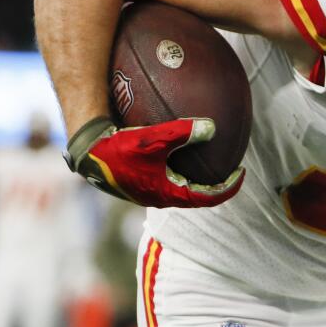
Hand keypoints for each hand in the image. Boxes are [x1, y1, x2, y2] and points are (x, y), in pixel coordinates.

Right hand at [65, 116, 243, 207]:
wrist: (84, 153)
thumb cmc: (118, 148)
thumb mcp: (153, 138)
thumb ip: (183, 132)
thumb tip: (212, 127)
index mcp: (168, 194)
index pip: (208, 198)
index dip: (228, 188)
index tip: (241, 173)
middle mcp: (160, 197)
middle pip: (197, 196)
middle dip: (216, 184)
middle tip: (230, 169)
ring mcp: (148, 192)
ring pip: (181, 188)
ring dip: (197, 179)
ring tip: (209, 161)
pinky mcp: (138, 182)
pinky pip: (167, 178)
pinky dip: (180, 169)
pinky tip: (180, 149)